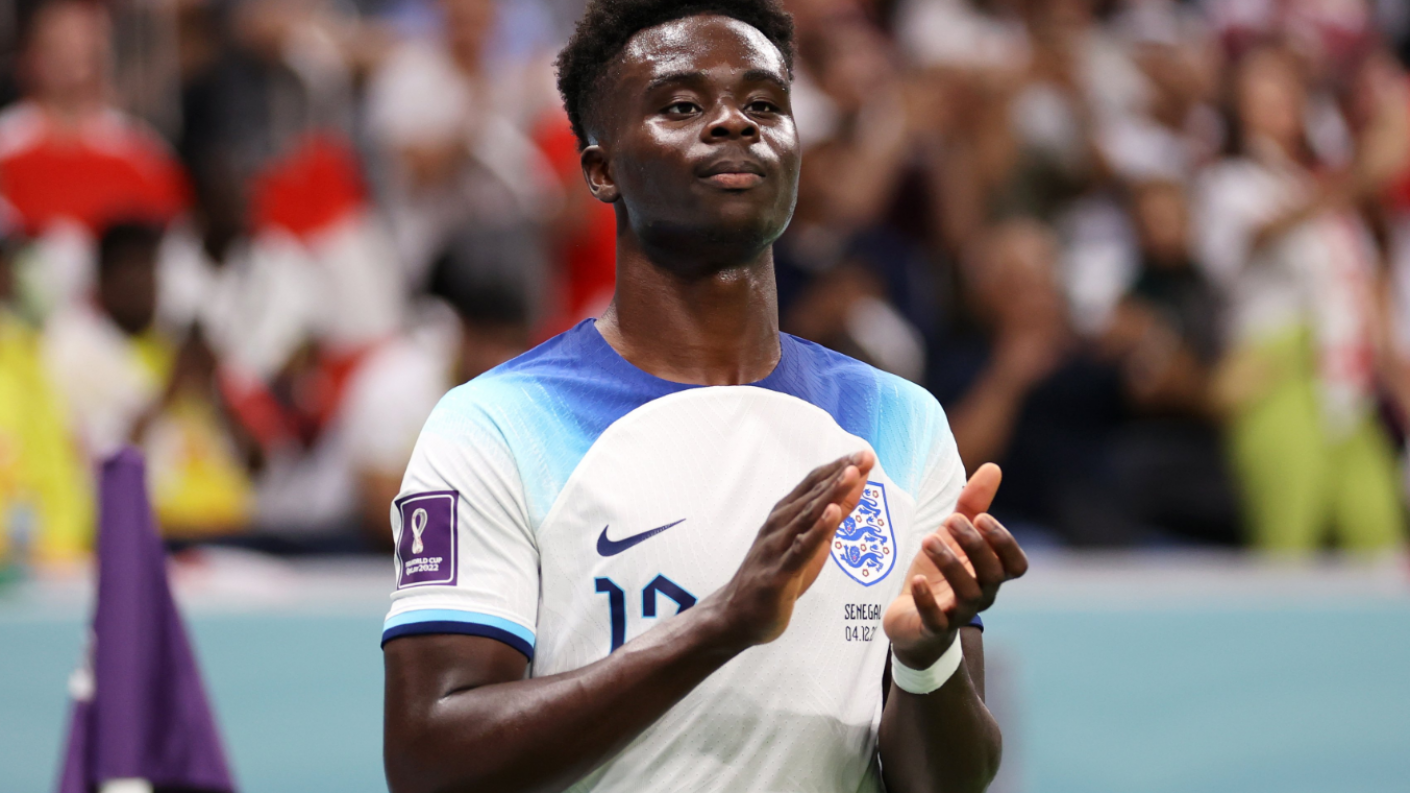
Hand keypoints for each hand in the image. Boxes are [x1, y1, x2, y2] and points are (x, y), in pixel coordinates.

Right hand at [714, 451, 874, 648]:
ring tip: (852, 473)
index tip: (865, 454)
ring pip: (807, 516)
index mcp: (785, 516)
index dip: (840, 468)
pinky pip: (800, 549)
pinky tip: (832, 514)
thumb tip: (856, 490)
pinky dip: (817, 530)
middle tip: (865, 456)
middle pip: (813, 494)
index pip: (815, 485)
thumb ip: (831, 518)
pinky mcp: (778, 573)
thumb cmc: (776, 575)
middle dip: (841, 474)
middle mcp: (779, 525)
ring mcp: (777, 547)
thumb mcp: (809, 544)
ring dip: (831, 493)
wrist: (737, 615)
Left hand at [883, 464, 1028, 668]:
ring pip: (967, 594)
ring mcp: (958, 613)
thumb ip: (972, 504)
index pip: (1016, 564)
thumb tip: (993, 467)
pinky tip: (918, 579)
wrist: (910, 619)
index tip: (981, 517)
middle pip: (992, 574)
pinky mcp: (932, 628)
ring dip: (950, 564)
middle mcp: (981, 595)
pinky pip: (936, 619)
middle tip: (951, 520)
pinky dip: (928, 600)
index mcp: (990, 573)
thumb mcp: (952, 536)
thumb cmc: (938, 573)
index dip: (1004, 543)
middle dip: (974, 545)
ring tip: (929, 539)